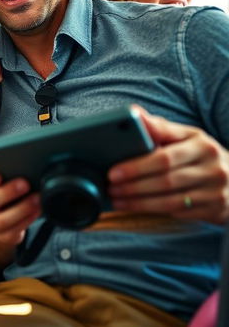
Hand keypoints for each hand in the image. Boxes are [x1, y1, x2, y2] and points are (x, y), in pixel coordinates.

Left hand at [109, 107, 228, 223]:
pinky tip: (136, 209)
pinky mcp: (216, 210)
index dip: (135, 166)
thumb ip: (159, 128)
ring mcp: (216, 190)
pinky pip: (180, 213)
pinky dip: (155, 212)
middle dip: (133, 186)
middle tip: (110, 188)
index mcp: (200, 144)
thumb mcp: (186, 136)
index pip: (163, 157)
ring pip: (170, 200)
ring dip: (139, 202)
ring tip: (117, 200)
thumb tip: (133, 113)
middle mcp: (212, 167)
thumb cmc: (200, 154)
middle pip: (164, 180)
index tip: (113, 172)